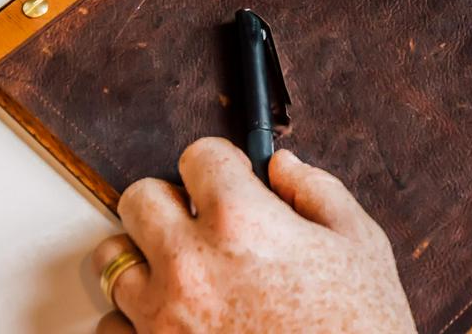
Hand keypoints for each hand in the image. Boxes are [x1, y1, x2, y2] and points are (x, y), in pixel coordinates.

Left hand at [91, 139, 414, 333]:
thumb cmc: (362, 329)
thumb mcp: (361, 247)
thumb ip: (318, 192)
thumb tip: (284, 168)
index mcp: (241, 222)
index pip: (199, 156)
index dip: (221, 165)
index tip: (231, 180)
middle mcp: (189, 264)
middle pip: (139, 199)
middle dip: (171, 203)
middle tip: (201, 223)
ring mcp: (162, 318)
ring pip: (112, 261)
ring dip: (145, 260)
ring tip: (183, 276)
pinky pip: (109, 327)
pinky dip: (134, 321)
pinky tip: (173, 322)